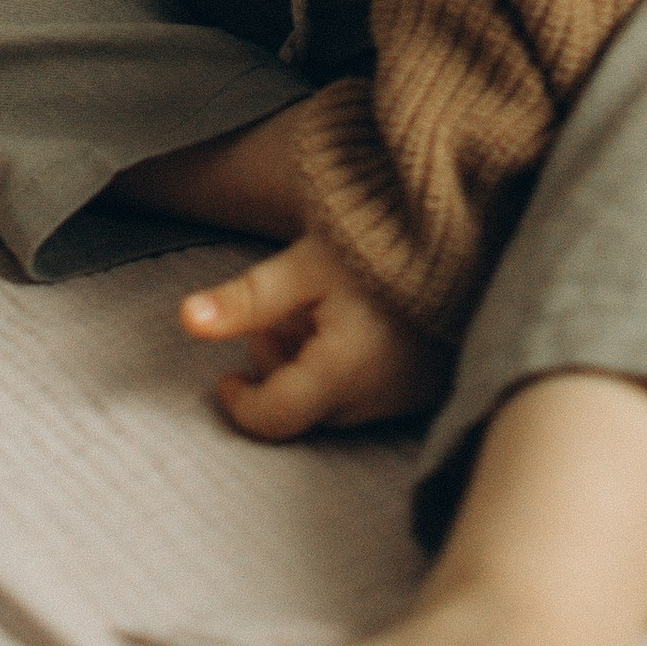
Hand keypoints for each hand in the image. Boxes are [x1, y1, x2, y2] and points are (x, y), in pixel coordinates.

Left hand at [181, 232, 448, 440]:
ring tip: (315, 310)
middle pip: (305, 409)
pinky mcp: (428, 386)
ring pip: (336, 402)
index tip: (223, 377)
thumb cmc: (379, 241)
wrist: (460, 228)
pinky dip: (346, 368)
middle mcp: (380, 396)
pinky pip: (371, 394)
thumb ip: (247, 298)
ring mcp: (409, 395)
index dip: (240, 403)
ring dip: (311, 367)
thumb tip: (186, 319)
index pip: (275, 417)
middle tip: (274, 318)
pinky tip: (350, 322)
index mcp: (344, 371)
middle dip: (277, 369)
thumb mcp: (304, 263)